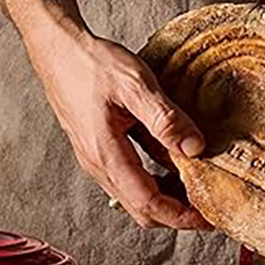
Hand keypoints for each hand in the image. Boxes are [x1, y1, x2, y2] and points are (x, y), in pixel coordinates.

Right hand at [26, 28, 210, 229]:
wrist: (56, 47)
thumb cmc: (90, 63)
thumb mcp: (135, 85)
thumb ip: (166, 119)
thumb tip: (195, 148)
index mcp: (106, 154)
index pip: (148, 204)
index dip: (181, 217)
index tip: (208, 217)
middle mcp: (98, 164)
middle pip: (141, 209)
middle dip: (176, 214)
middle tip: (208, 204)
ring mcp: (95, 157)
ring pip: (134, 195)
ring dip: (166, 196)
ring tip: (195, 183)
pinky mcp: (97, 147)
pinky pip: (128, 176)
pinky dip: (154, 178)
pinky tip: (171, 159)